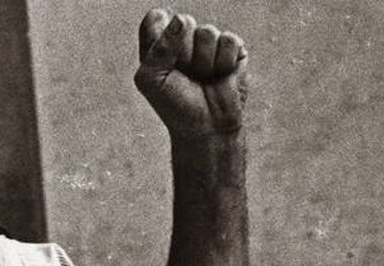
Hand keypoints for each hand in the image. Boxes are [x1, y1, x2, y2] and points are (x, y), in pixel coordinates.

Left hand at [134, 8, 248, 139]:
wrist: (206, 128)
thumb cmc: (175, 106)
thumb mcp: (152, 80)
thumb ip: (159, 47)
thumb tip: (183, 20)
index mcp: (158, 43)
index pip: (156, 19)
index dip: (160, 35)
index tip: (164, 61)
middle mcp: (183, 38)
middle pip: (183, 22)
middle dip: (184, 54)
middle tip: (185, 76)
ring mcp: (208, 42)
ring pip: (207, 32)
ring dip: (204, 62)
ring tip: (203, 78)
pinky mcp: (232, 48)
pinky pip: (229, 41)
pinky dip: (223, 63)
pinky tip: (220, 76)